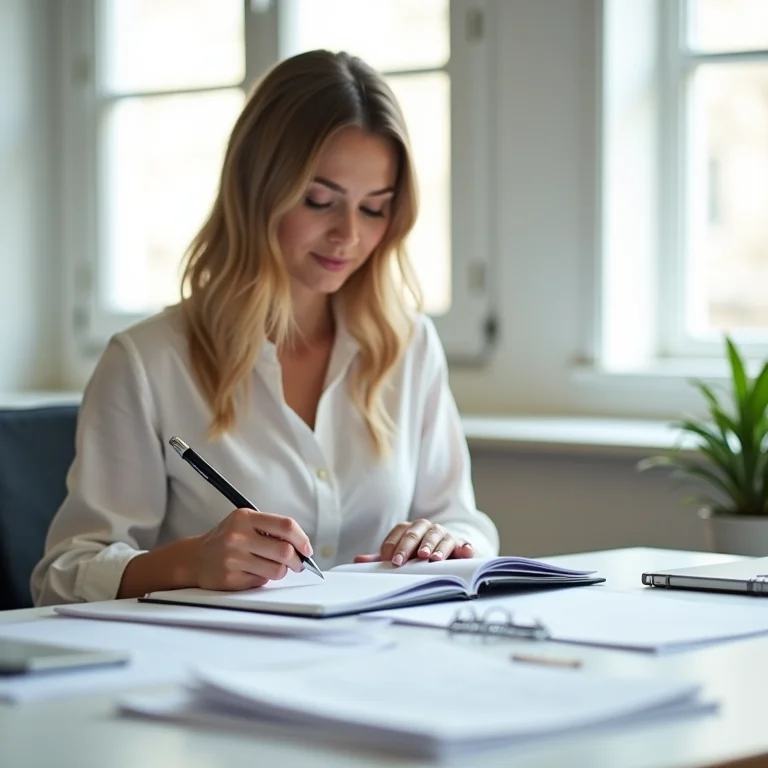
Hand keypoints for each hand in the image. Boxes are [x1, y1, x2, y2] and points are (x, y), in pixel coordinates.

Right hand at [192, 508, 313, 589]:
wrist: (194, 558)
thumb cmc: (227, 538)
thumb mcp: (245, 522)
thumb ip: (271, 528)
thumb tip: (302, 546)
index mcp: (245, 517)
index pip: (285, 526)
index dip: (302, 539)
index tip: (307, 549)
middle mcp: (238, 536)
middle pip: (284, 551)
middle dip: (297, 561)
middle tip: (297, 564)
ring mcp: (233, 558)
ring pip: (276, 570)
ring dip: (280, 571)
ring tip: (271, 566)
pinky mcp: (230, 578)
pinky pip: (261, 581)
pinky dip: (264, 578)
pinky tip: (252, 572)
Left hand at [353, 520, 473, 565]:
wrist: (447, 554)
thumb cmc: (419, 556)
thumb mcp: (400, 557)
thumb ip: (381, 559)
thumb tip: (358, 561)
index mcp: (410, 529)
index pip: (399, 532)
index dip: (393, 546)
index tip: (390, 561)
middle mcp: (427, 528)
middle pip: (417, 532)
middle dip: (409, 545)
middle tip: (403, 560)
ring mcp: (445, 535)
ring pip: (439, 535)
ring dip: (435, 546)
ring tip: (431, 558)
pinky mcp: (461, 545)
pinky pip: (464, 544)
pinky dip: (465, 547)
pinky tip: (465, 553)